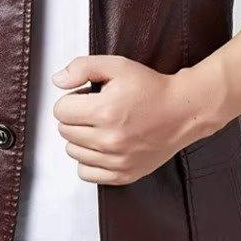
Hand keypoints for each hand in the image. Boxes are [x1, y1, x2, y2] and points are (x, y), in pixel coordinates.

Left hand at [52, 55, 226, 184]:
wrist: (183, 111)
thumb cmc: (151, 87)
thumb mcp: (117, 66)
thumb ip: (82, 67)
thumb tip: (57, 81)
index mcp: (104, 111)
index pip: (60, 111)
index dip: (71, 100)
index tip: (86, 97)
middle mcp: (109, 140)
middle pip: (65, 131)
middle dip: (75, 118)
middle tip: (96, 110)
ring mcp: (117, 160)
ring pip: (73, 152)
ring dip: (81, 139)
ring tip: (102, 127)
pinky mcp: (124, 174)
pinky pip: (86, 173)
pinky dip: (89, 160)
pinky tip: (102, 146)